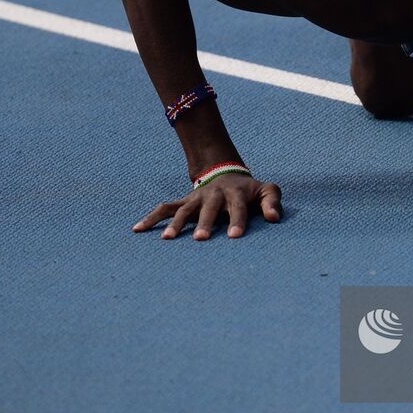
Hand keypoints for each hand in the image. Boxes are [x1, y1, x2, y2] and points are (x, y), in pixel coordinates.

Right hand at [132, 173, 282, 239]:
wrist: (227, 173)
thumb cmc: (250, 190)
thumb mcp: (267, 190)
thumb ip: (273, 202)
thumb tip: (275, 219)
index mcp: (235, 193)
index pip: (237, 207)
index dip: (237, 220)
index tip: (235, 237)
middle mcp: (213, 195)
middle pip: (208, 209)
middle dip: (204, 223)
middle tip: (201, 239)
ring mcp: (196, 198)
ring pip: (184, 210)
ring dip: (176, 224)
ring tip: (168, 239)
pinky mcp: (184, 202)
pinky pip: (165, 209)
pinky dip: (151, 218)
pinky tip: (137, 229)